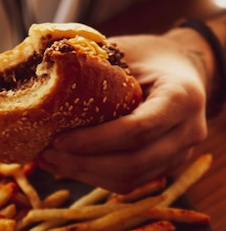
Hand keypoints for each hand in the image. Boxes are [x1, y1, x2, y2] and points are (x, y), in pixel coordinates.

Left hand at [37, 33, 207, 192]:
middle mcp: (188, 131)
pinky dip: (94, 176)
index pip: (138, 129)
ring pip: (130, 179)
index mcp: (182, 96)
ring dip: (85, 175)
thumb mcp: (126, 49)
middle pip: (134, 163)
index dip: (95, 140)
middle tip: (46, 154)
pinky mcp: (166, 167)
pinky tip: (66, 164)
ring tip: (49, 161)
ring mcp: (180, 154)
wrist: (181, 69)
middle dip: (84, 164)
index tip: (59, 139)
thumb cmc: (148, 55)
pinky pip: (129, 181)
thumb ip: (94, 62)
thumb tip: (42, 67)